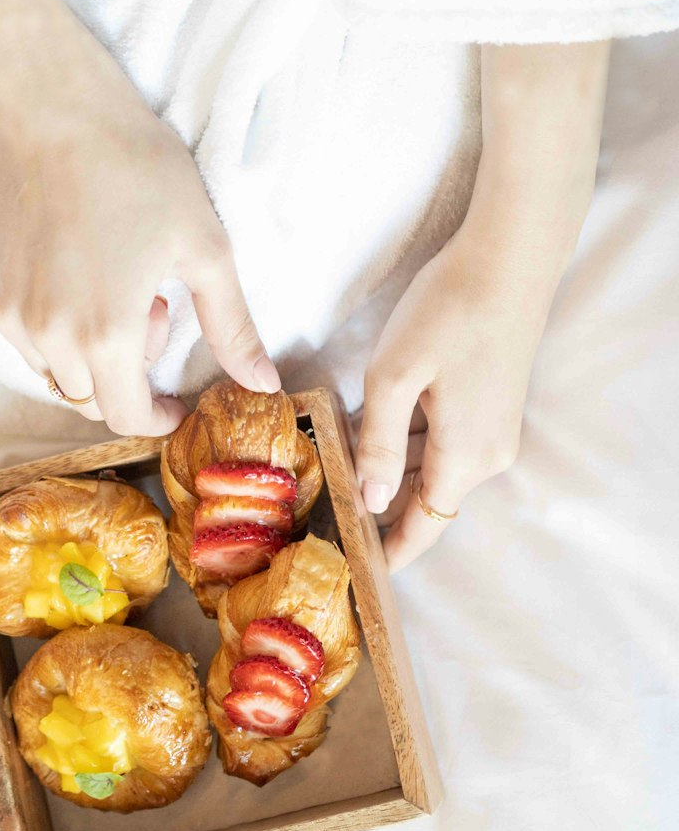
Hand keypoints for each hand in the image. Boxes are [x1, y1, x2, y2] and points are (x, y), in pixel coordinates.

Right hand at [0, 0, 279, 434]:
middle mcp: (48, 336)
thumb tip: (263, 384)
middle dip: (126, 375)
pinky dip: (52, 328)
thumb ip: (232, 327)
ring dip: (87, 353)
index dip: (155, 418)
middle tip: (151, 307)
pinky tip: (75, 273)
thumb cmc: (139, 171)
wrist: (57, 110)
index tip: (174, 402)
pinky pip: (22, 337)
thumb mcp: (206, 249)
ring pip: (53, 371)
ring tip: (112, 284)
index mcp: (107, 335)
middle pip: (88, 399)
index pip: (125, 416)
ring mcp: (9, 315)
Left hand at [354, 230, 548, 570]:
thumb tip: (371, 502)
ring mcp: (492, 430)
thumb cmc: (449, 312)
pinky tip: (368, 422)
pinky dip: (405, 439)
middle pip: (423, 498)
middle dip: (378, 503)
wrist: (509, 260)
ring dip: (388, 466)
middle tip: (322, 506)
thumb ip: (379, 443)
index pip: (424, 528)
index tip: (356, 569)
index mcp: (464, 457)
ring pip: (429, 466)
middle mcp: (486, 455)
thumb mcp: (396, 376)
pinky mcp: (489, 405)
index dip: (391, 552)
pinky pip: (440, 440)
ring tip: (333, 460)